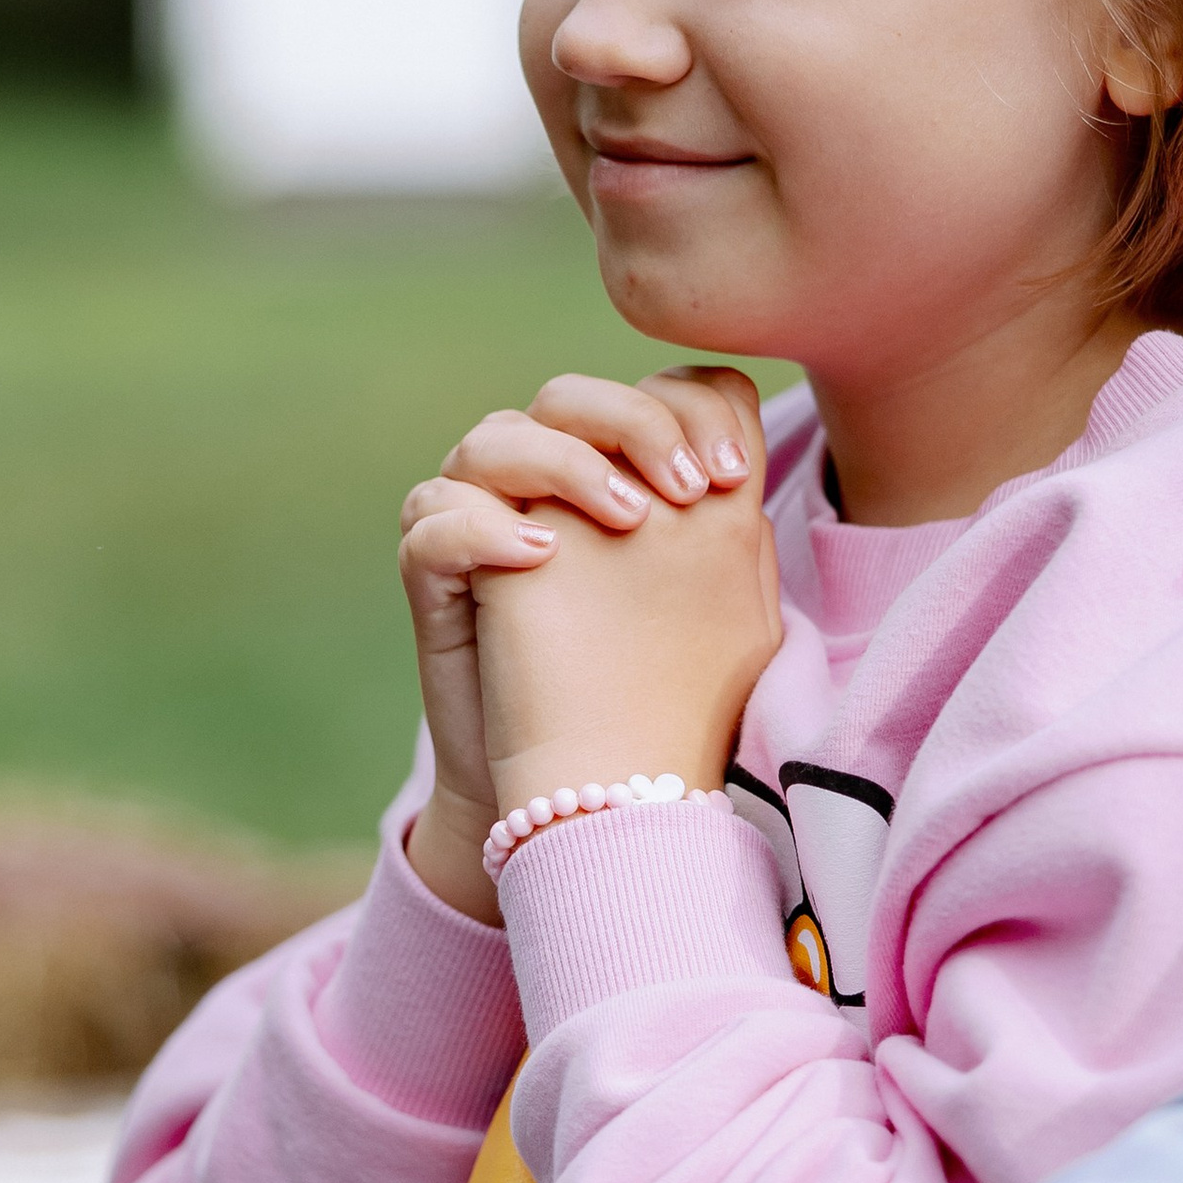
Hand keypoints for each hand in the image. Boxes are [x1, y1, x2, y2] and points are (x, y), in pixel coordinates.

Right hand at [399, 367, 766, 920]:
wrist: (584, 792)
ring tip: (626, 521)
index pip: (641, 391)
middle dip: (633, 425)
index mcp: (615, 476)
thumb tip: (750, 472)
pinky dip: (482, 525)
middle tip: (687, 491)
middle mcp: (541, 486)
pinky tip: (540, 553)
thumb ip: (738, 534)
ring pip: (493, 440)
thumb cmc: (657, 694)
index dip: (688, 405)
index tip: (733, 474)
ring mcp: (481, 523)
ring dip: (565, 464)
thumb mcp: (724, 609)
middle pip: (569, 397)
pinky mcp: (432, 578)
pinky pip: (434, 518)